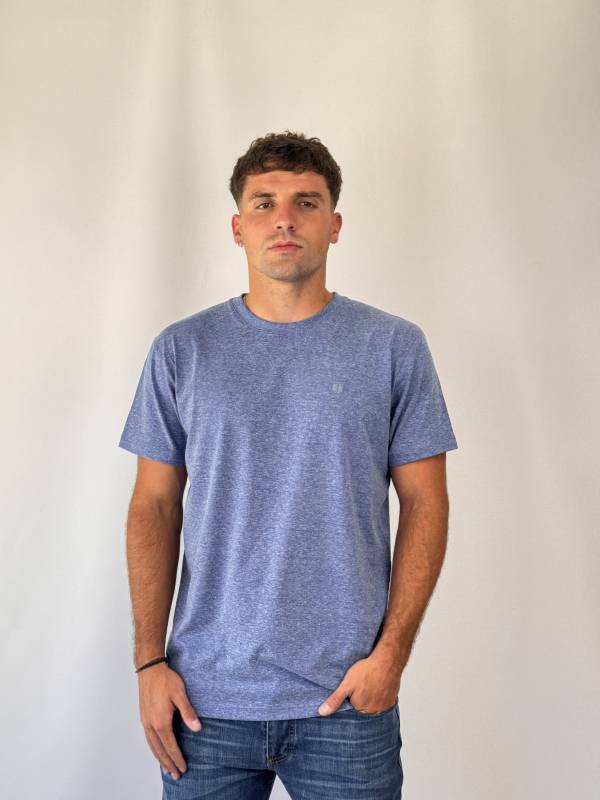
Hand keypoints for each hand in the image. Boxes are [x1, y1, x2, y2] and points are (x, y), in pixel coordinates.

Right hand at [138, 663, 201, 780]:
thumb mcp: (180, 694)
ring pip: (152, 746)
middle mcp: (151, 725)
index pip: (170, 746)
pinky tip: (158, 750)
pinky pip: (148, 739)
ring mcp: (145, 722)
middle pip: (160, 750)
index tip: (183, 768)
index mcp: (161, 722)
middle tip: (176, 775)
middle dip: (168, 764)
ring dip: (160, 759)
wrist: (150, 670)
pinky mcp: (144, 717)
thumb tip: (197, 728)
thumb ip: (188, 712)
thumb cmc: (166, 680)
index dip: (177, 758)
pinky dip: (154, 749)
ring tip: (167, 768)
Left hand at [318, 651, 401, 715]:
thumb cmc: (367, 671)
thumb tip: (322, 712)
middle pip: (363, 708)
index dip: (350, 697)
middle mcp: (373, 711)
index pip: (351, 708)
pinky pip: (384, 702)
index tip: (353, 688)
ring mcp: (384, 706)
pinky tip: (378, 685)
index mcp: (360, 708)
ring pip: (373, 705)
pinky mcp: (392, 700)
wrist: (387, 660)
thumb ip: (335, 700)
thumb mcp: (347, 684)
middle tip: (362, 684)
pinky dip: (381, 695)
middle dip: (360, 698)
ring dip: (371, 697)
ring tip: (370, 683)